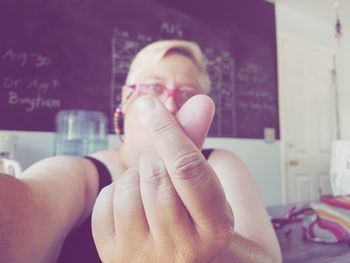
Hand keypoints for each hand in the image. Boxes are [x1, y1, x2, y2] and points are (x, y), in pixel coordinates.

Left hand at [92, 95, 233, 262]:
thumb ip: (195, 142)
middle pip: (156, 176)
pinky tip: (131, 201)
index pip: (187, 169)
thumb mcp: (199, 184)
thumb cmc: (186, 213)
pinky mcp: (114, 256)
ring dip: (133, 176)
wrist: (168, 256)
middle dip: (153, 157)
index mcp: (214, 229)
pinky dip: (114, 192)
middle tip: (158, 161)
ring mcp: (145, 256)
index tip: (149, 105)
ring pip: (127, 189)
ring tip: (148, 187)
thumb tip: (201, 102)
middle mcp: (182, 249)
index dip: (167, 130)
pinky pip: (104, 204)